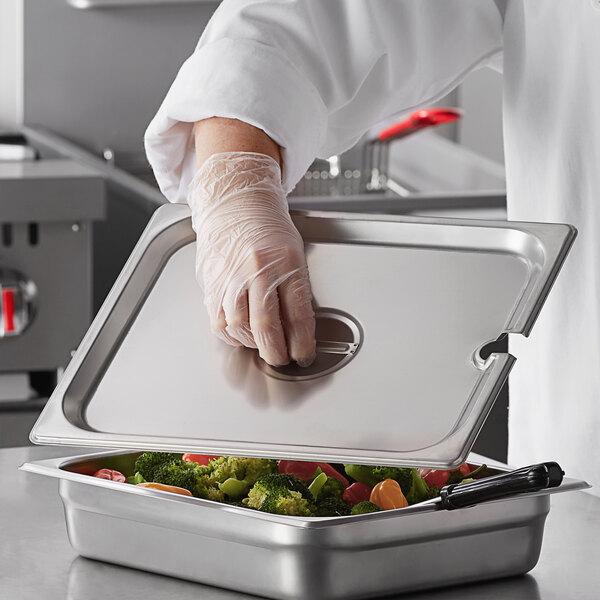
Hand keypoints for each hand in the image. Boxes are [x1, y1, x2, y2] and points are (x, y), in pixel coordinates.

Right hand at [189, 152, 315, 366]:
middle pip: (266, 326)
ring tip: (263, 346)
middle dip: (276, 352)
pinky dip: (232, 335)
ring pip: (240, 327)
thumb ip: (295, 289)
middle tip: (282, 360)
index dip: (302, 343)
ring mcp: (231, 276)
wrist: (234, 202)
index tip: (305, 356)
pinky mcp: (211, 282)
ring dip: (253, 345)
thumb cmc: (268, 227)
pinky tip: (241, 334)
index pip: (298, 314)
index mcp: (286, 261)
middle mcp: (257, 270)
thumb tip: (298, 329)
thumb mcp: (294, 252)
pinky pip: (219, 321)